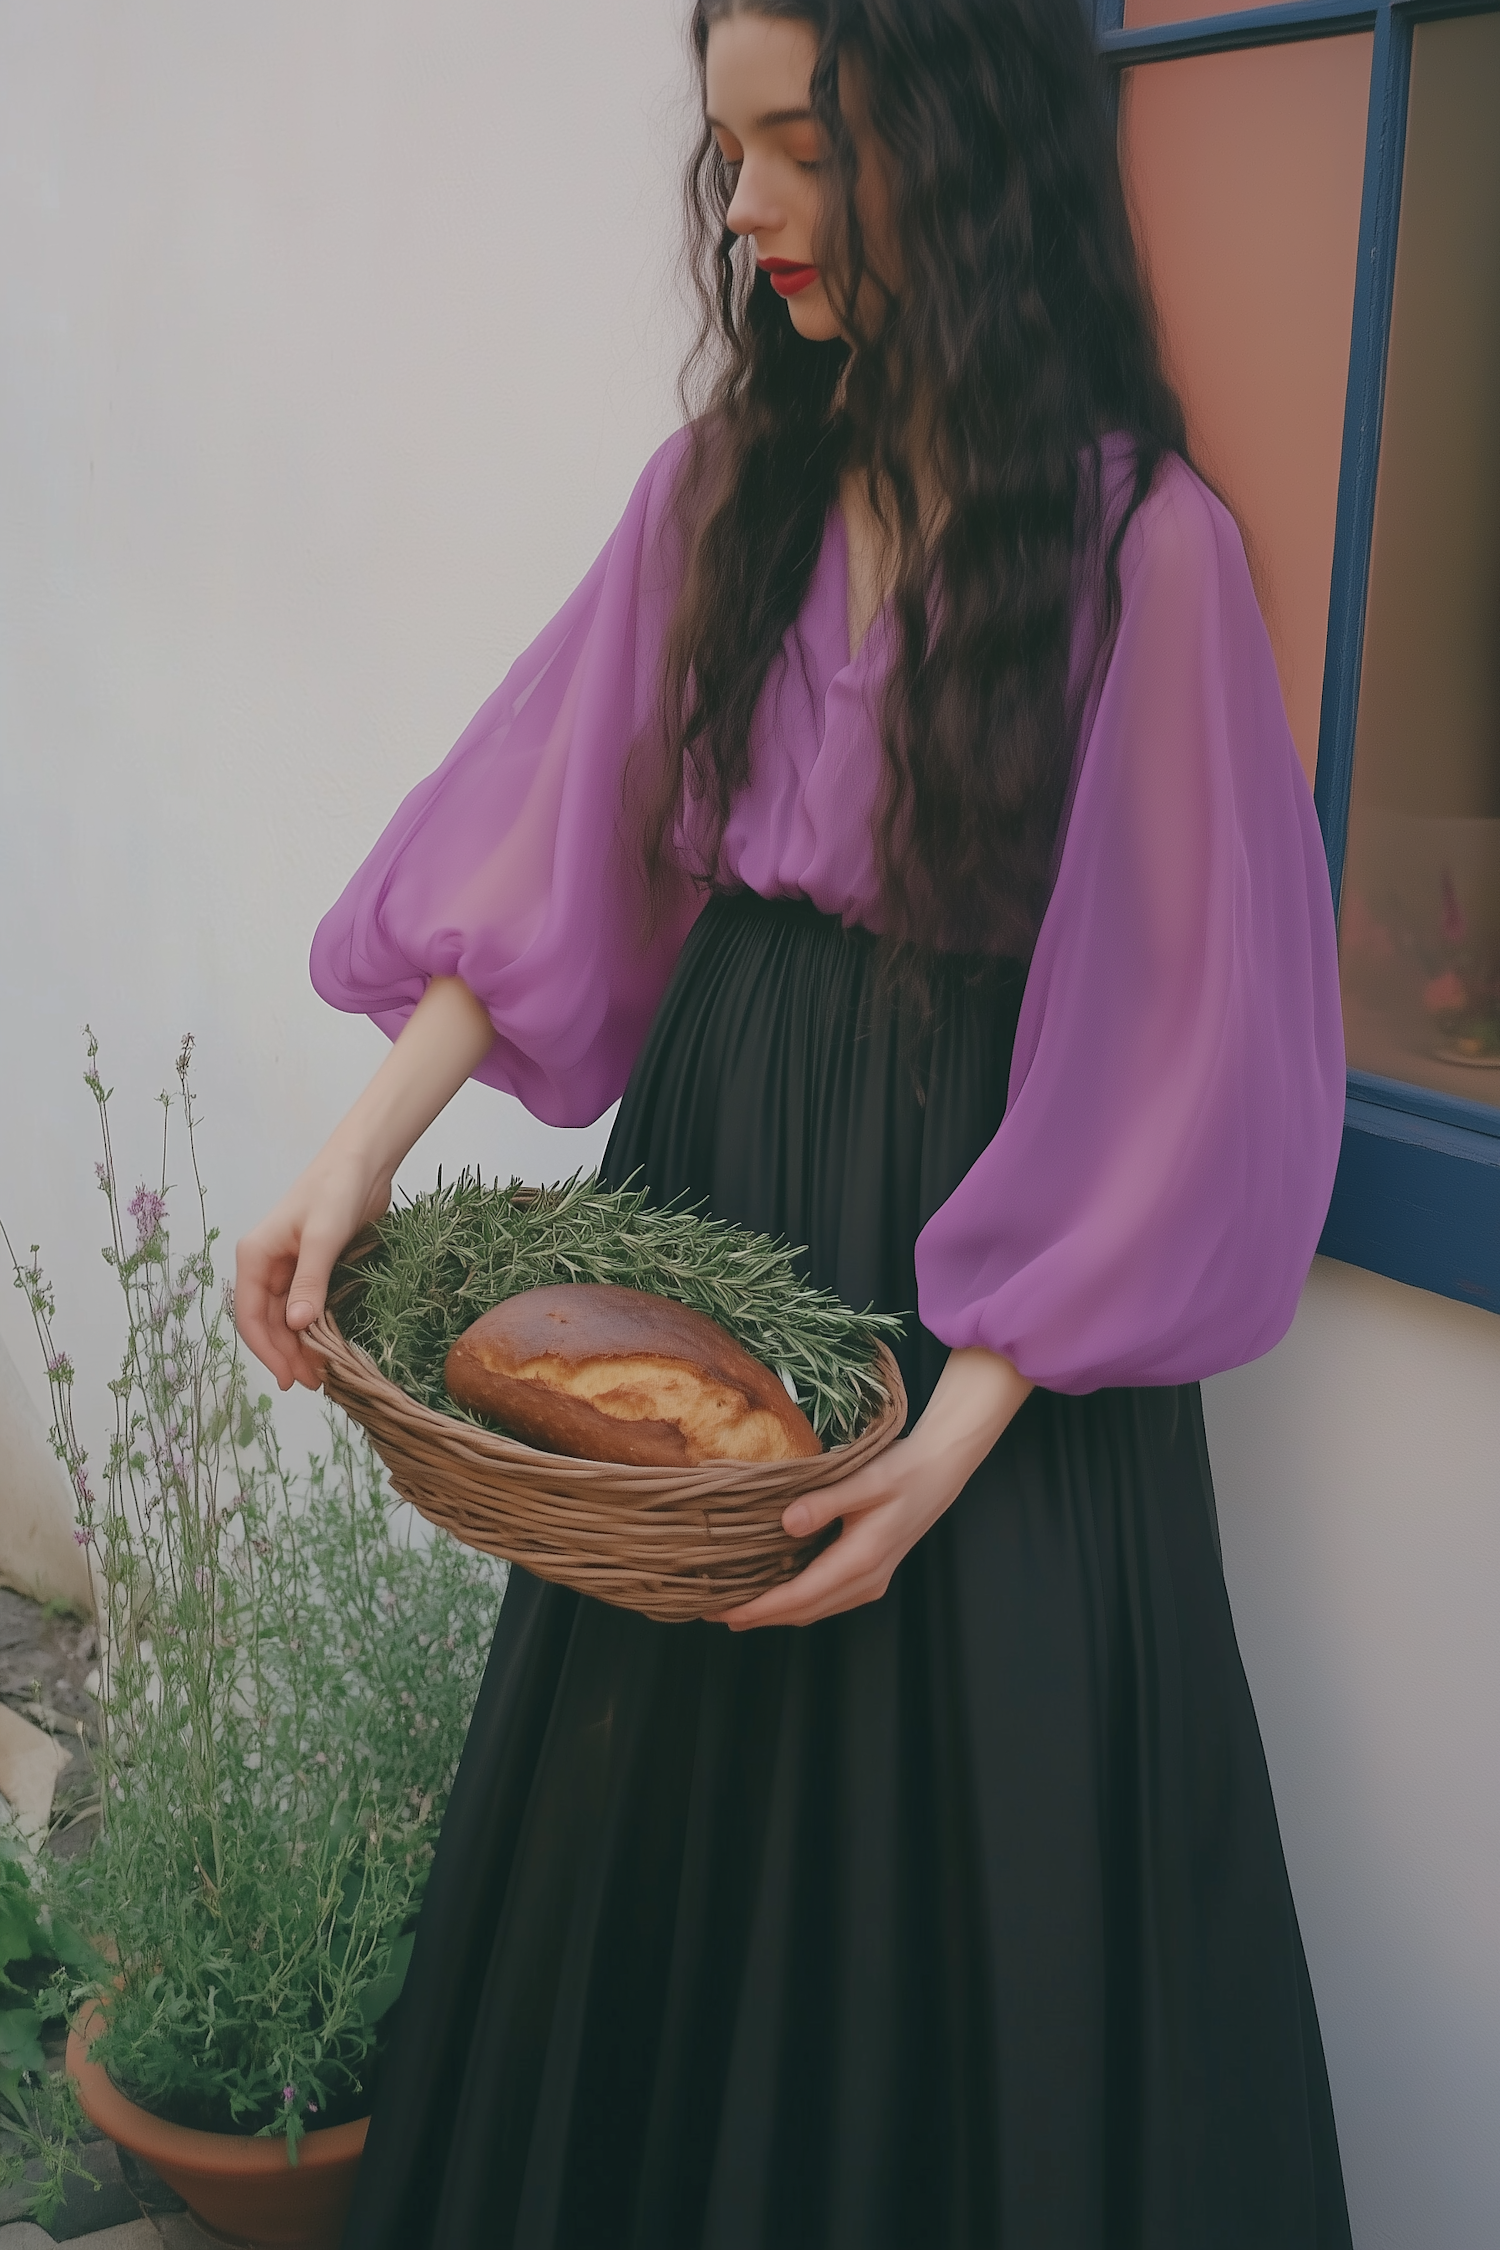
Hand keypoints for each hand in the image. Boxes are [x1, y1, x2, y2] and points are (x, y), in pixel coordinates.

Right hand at [235, 1147, 390, 1392]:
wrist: (363, 1161)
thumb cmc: (336, 1190)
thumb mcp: (322, 1236)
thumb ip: (309, 1281)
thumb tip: (295, 1326)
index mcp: (254, 1256)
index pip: (249, 1316)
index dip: (267, 1351)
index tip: (290, 1379)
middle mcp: (265, 1265)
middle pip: (267, 1322)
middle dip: (286, 1354)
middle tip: (313, 1384)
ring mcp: (288, 1267)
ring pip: (286, 1318)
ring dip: (299, 1346)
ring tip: (322, 1373)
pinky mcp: (313, 1267)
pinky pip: (306, 1306)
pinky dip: (314, 1328)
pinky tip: (328, 1347)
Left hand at [710, 1346, 1031, 1629]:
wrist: (938, 1471)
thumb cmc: (901, 1472)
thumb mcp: (863, 1480)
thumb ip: (824, 1501)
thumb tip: (786, 1523)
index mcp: (861, 1560)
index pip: (801, 1596)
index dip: (761, 1608)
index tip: (725, 1612)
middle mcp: (865, 1581)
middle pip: (804, 1611)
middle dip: (760, 1616)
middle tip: (714, 1612)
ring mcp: (869, 1583)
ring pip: (814, 1609)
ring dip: (777, 1612)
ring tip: (737, 1606)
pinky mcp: (869, 1576)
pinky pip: (825, 1599)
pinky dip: (796, 1602)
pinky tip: (774, 1590)